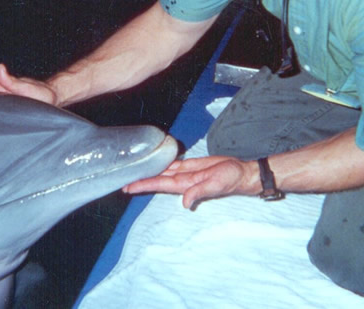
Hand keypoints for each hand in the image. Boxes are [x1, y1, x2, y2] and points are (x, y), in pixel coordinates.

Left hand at [123, 155, 258, 208]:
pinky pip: (174, 164)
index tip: (127, 188)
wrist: (241, 172)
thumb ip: (199, 192)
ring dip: (149, 171)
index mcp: (185, 185)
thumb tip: (185, 203)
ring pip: (163, 171)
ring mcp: (187, 172)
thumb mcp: (215, 186)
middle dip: (140, 179)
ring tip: (133, 170)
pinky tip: (154, 161)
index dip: (143, 185)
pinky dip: (163, 162)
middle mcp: (182, 179)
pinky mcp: (193, 164)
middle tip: (121, 178)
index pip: (159, 184)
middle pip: (157, 178)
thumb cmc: (230, 180)